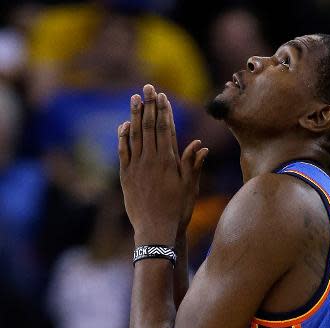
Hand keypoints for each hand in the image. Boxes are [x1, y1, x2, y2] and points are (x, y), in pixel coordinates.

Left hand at [118, 84, 206, 245]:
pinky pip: (123, 152)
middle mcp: (151, 160)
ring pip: (135, 135)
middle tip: (148, 88)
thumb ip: (192, 164)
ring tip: (135, 98)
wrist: (155, 231)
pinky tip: (124, 125)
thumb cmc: (177, 210)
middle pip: (150, 127)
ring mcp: (136, 167)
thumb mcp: (190, 188)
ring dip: (135, 115)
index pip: (166, 130)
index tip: (163, 96)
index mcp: (169, 161)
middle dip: (150, 106)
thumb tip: (200, 144)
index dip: (164, 111)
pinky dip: (123, 137)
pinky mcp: (126, 176)